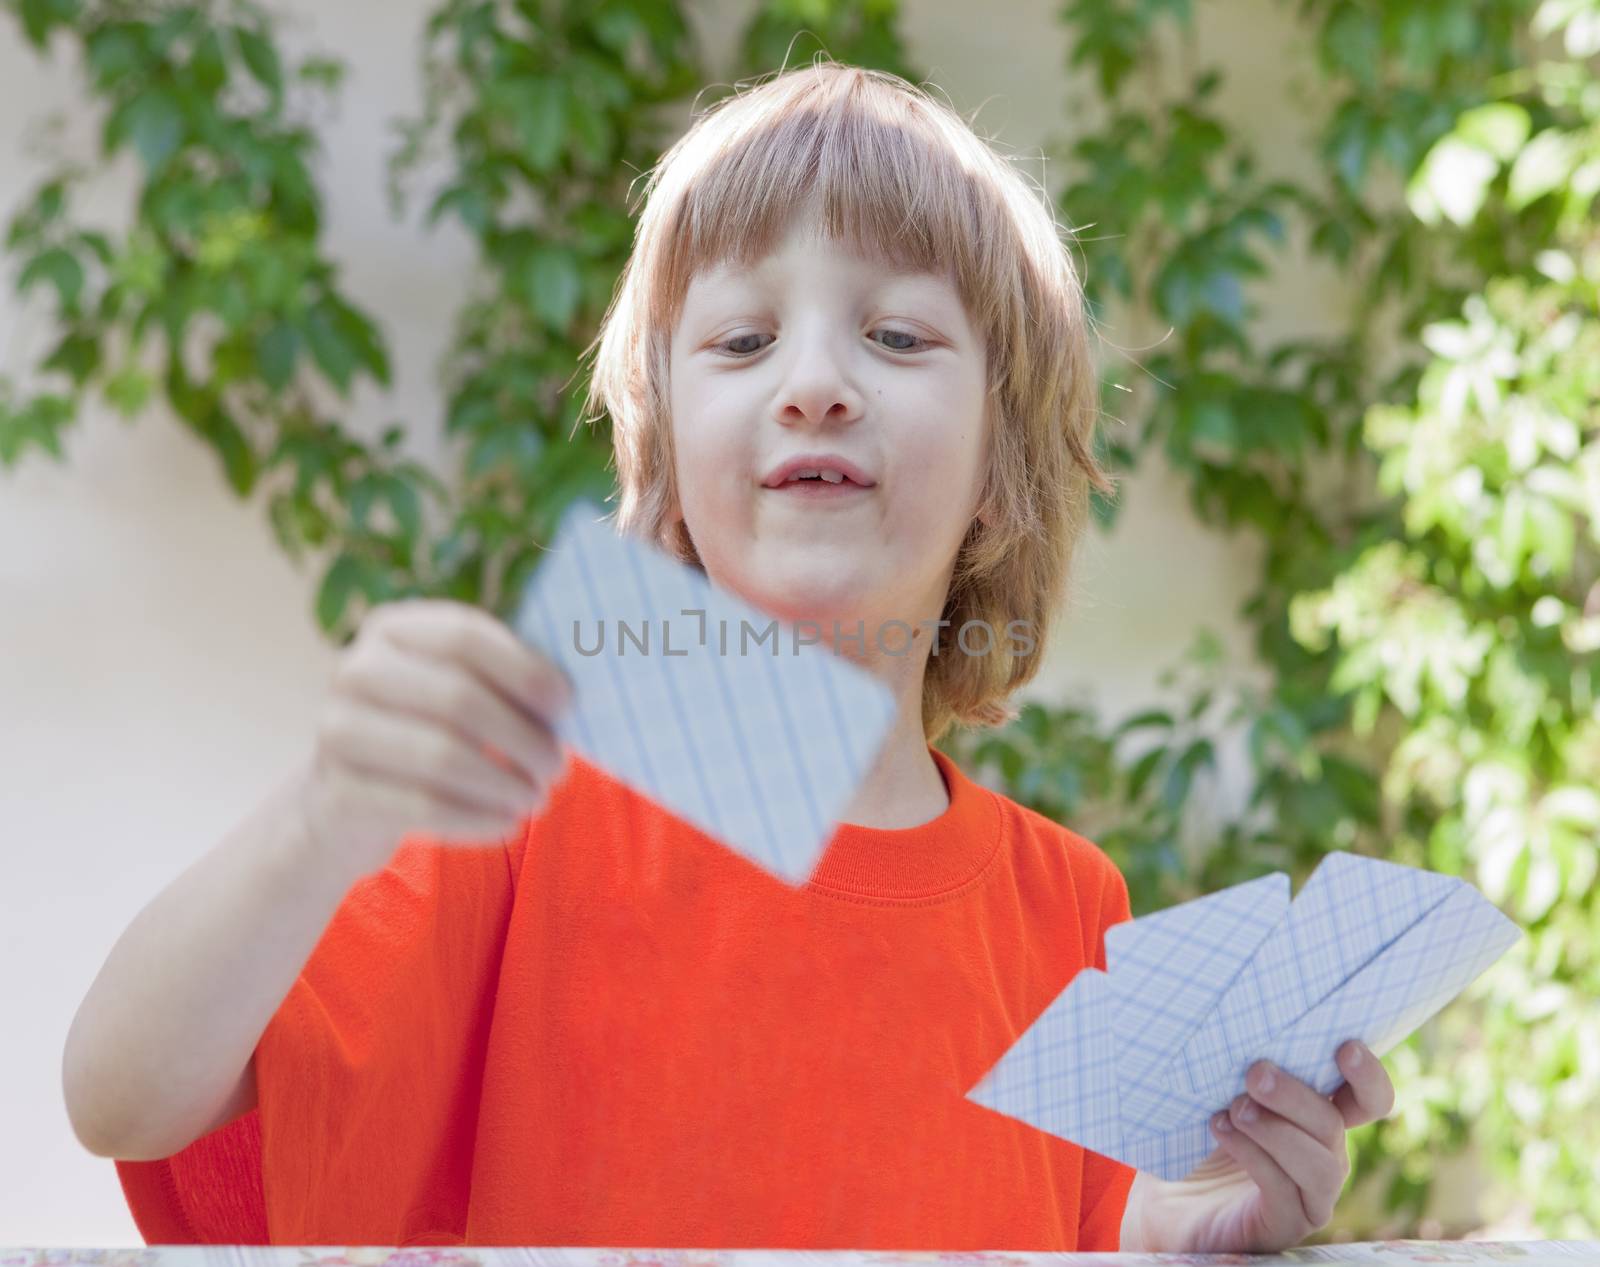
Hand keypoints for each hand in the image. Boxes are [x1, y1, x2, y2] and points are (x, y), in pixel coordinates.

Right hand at [298, 598, 575, 879]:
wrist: (348, 803)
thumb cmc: (428, 734)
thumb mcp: (457, 692)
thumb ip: (505, 679)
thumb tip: (572, 695)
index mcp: (392, 629)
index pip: (465, 636)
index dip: (524, 670)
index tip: (568, 705)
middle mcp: (355, 670)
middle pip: (458, 697)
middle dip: (522, 736)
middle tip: (557, 766)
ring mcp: (337, 730)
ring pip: (442, 755)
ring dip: (505, 782)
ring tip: (535, 797)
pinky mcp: (337, 792)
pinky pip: (424, 806)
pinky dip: (478, 818)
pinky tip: (507, 823)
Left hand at [1119, 1040, 1395, 1253]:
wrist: (1168, 1201)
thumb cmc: (1201, 1131)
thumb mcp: (1220, 1090)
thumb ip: (1238, 1062)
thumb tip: (1229, 1015)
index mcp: (1319, 1117)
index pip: (1367, 1100)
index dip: (1368, 1076)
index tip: (1345, 1046)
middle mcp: (1324, 1156)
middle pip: (1333, 1125)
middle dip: (1296, 1095)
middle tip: (1256, 1071)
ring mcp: (1309, 1195)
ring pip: (1318, 1164)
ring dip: (1276, 1130)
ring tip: (1236, 1107)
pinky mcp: (1283, 1224)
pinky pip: (1283, 1192)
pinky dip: (1254, 1156)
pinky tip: (1222, 1130)